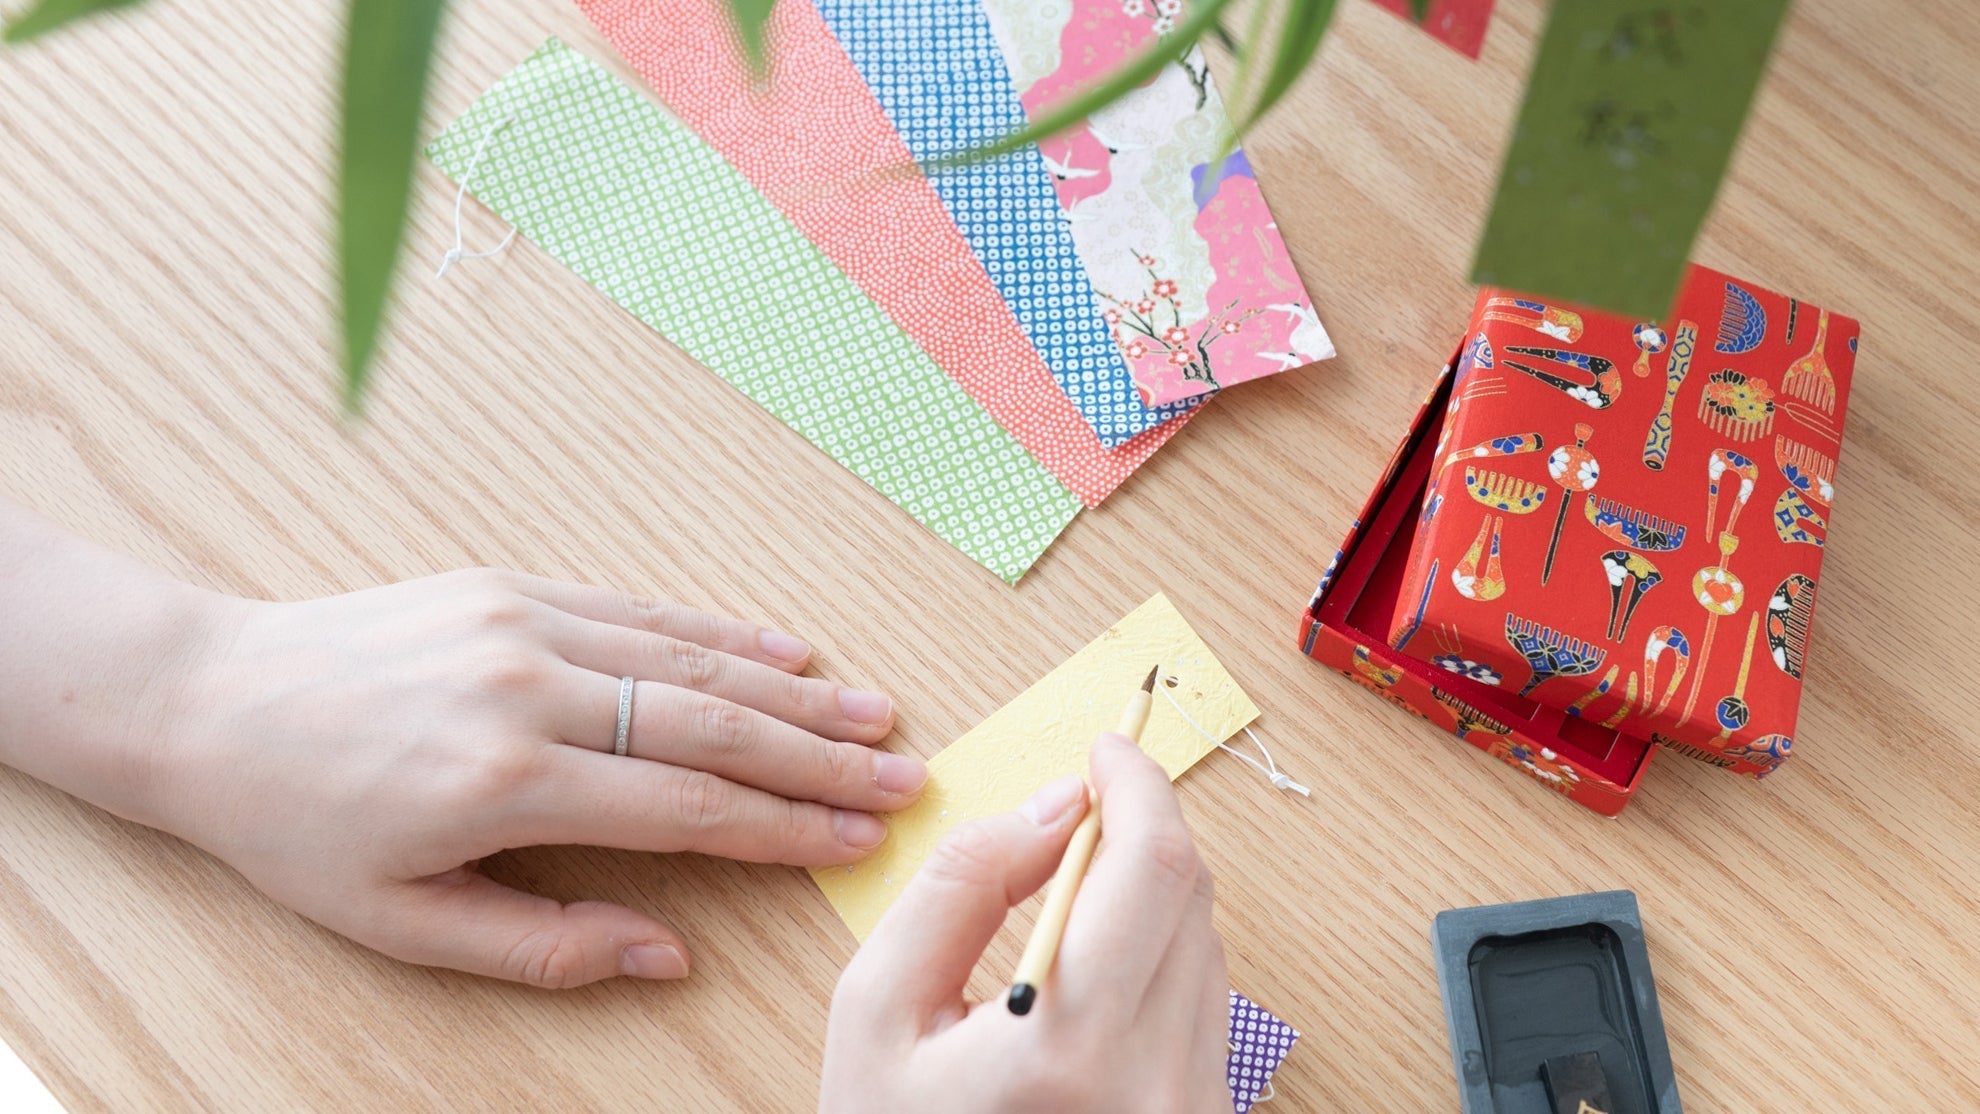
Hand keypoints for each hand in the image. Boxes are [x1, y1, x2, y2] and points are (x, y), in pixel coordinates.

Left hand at [140, 568, 923, 987]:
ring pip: (689, 660)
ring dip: (791, 691)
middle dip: (819, 757)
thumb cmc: (297, 827)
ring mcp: (524, 625)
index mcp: (506, 781)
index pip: (686, 807)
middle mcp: (530, 688)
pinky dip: (720, 631)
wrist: (206, 701)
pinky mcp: (510, 587)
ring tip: (871, 717)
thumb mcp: (399, 923)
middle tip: (904, 778)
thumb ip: (541, 944)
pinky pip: (639, 609)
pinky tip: (785, 648)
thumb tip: (664, 956)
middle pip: (710, 725)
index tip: (857, 842)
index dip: (784, 828)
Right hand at [820, 734, 1230, 1112]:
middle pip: (1190, 893)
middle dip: (1137, 829)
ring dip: (1148, 896)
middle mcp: (1155, 1084)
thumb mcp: (876, 1013)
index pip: (1152, 867)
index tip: (1106, 748)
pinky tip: (1090, 980)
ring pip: (1206, 943)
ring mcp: (1192, 1110)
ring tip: (1062, 917)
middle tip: (1076, 813)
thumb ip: (960, 886)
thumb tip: (1051, 804)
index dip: (1137, 784)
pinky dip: (1159, 958)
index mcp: (1068, 1048)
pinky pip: (1207, 1003)